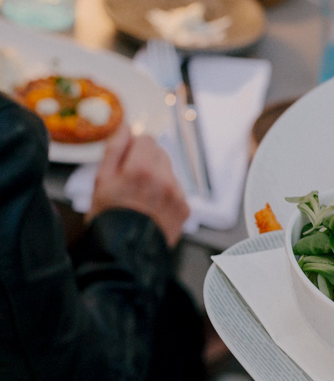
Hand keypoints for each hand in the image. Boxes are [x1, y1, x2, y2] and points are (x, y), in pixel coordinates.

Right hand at [88, 126, 188, 247]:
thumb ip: (115, 150)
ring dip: (157, 177)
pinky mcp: (185, 208)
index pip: (147, 139)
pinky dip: (166, 195)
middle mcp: (164, 179)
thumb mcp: (101, 180)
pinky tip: (152, 208)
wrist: (125, 252)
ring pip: (169, 172)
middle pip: (160, 153)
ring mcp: (177, 194)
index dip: (134, 146)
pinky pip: (177, 191)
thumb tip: (127, 128)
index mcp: (141, 169)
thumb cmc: (108, 216)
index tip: (127, 158)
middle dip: (146, 160)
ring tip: (141, 197)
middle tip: (131, 179)